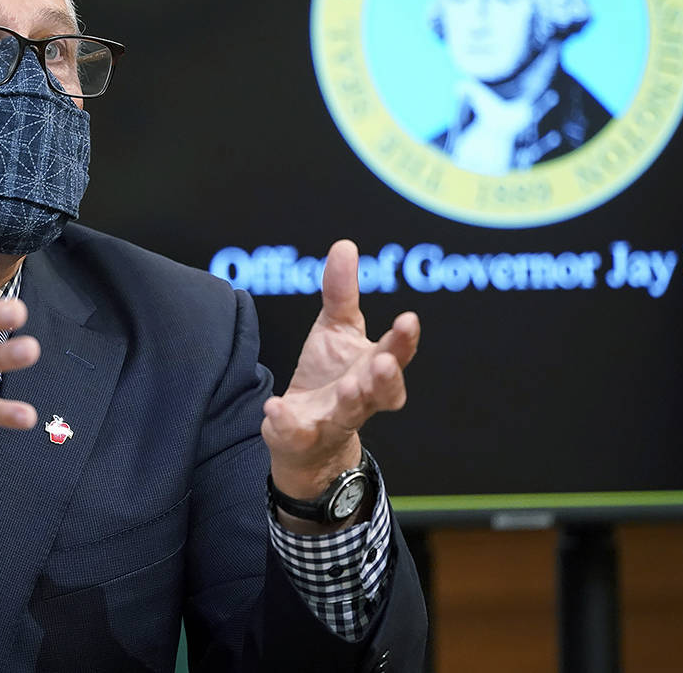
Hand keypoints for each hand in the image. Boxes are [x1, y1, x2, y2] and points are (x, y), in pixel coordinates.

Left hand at [261, 240, 418, 513]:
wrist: (306, 437)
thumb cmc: (329, 376)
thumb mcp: (334, 329)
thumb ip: (341, 292)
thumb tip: (344, 245)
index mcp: (373, 368)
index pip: (397, 353)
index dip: (404, 339)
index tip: (408, 319)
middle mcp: (362, 398)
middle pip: (384, 391)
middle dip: (387, 378)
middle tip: (385, 362)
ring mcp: (333, 421)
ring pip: (350, 416)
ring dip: (353, 401)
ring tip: (350, 388)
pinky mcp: (301, 439)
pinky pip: (296, 434)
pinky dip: (287, 424)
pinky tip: (274, 408)